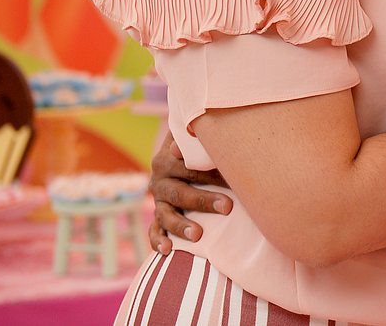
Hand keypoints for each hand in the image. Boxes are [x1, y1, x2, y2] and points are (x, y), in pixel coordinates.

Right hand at [147, 133, 231, 253]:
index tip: (231, 178)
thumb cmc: (199, 143)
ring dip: (181, 225)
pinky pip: (154, 230)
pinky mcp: (158, 215)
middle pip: (181, 192)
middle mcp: (160, 178)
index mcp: (168, 157)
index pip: (188, 166)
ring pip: (166, 214)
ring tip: (198, 234)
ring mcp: (159, 198)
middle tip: (228, 206)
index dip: (210, 172)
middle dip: (204, 200)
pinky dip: (157, 240)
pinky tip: (168, 250)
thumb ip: (200, 136)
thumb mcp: (197, 136)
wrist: (181, 149)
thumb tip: (197, 136)